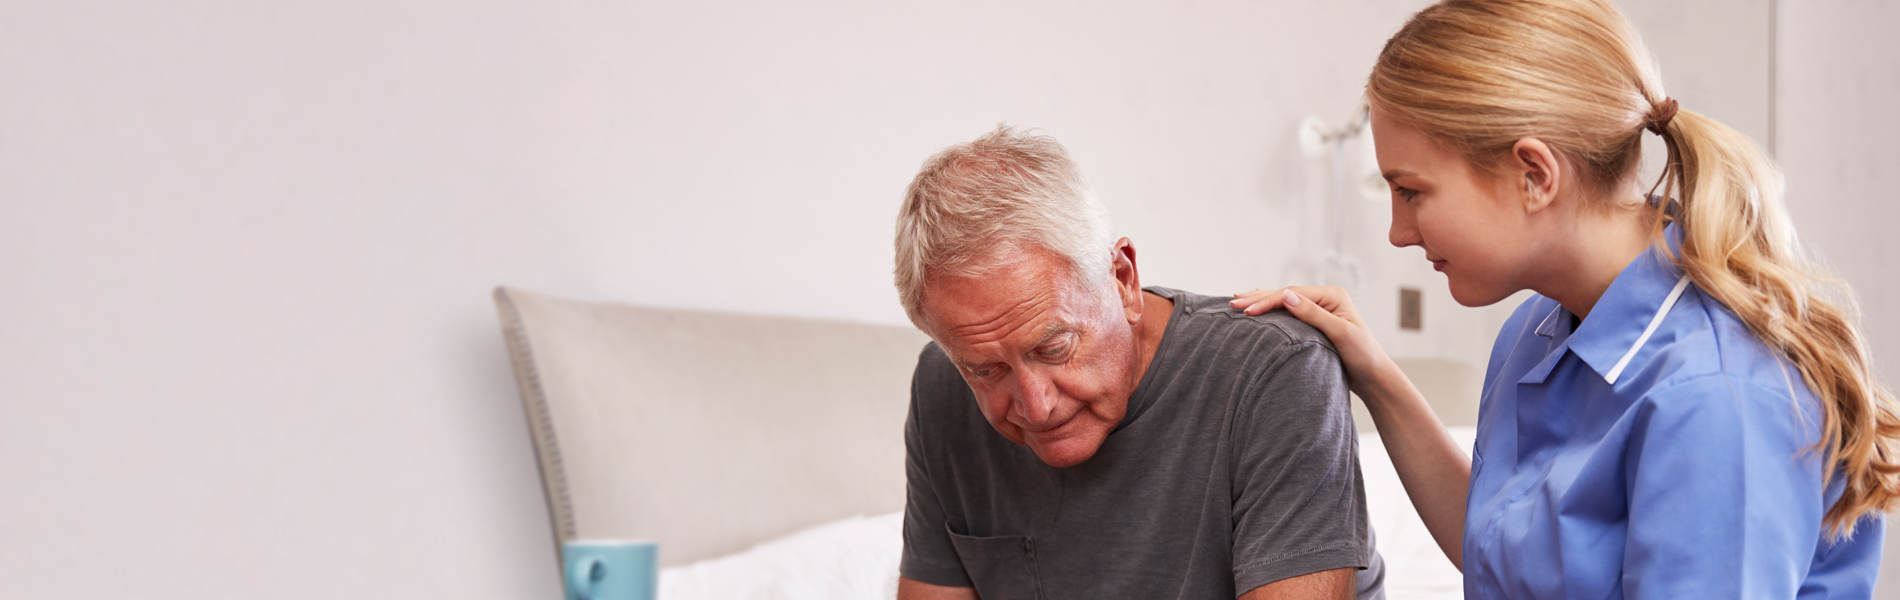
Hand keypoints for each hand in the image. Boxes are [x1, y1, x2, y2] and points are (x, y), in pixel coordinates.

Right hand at [1230, 286, 1393, 397]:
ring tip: (1238, 300)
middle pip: (1285, 294)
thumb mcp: (1340, 334)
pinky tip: (1259, 306)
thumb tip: (1286, 296)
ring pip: (1284, 302)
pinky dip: (1271, 310)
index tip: (1246, 310)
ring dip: (1261, 301)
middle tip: (1233, 301)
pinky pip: (1288, 312)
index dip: (1267, 300)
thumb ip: (1314, 314)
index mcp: (1332, 296)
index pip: (1292, 294)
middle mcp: (1325, 299)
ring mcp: (1320, 310)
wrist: (1373, 376)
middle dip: (1259, 298)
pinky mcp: (1315, 322)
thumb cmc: (1362, 356)